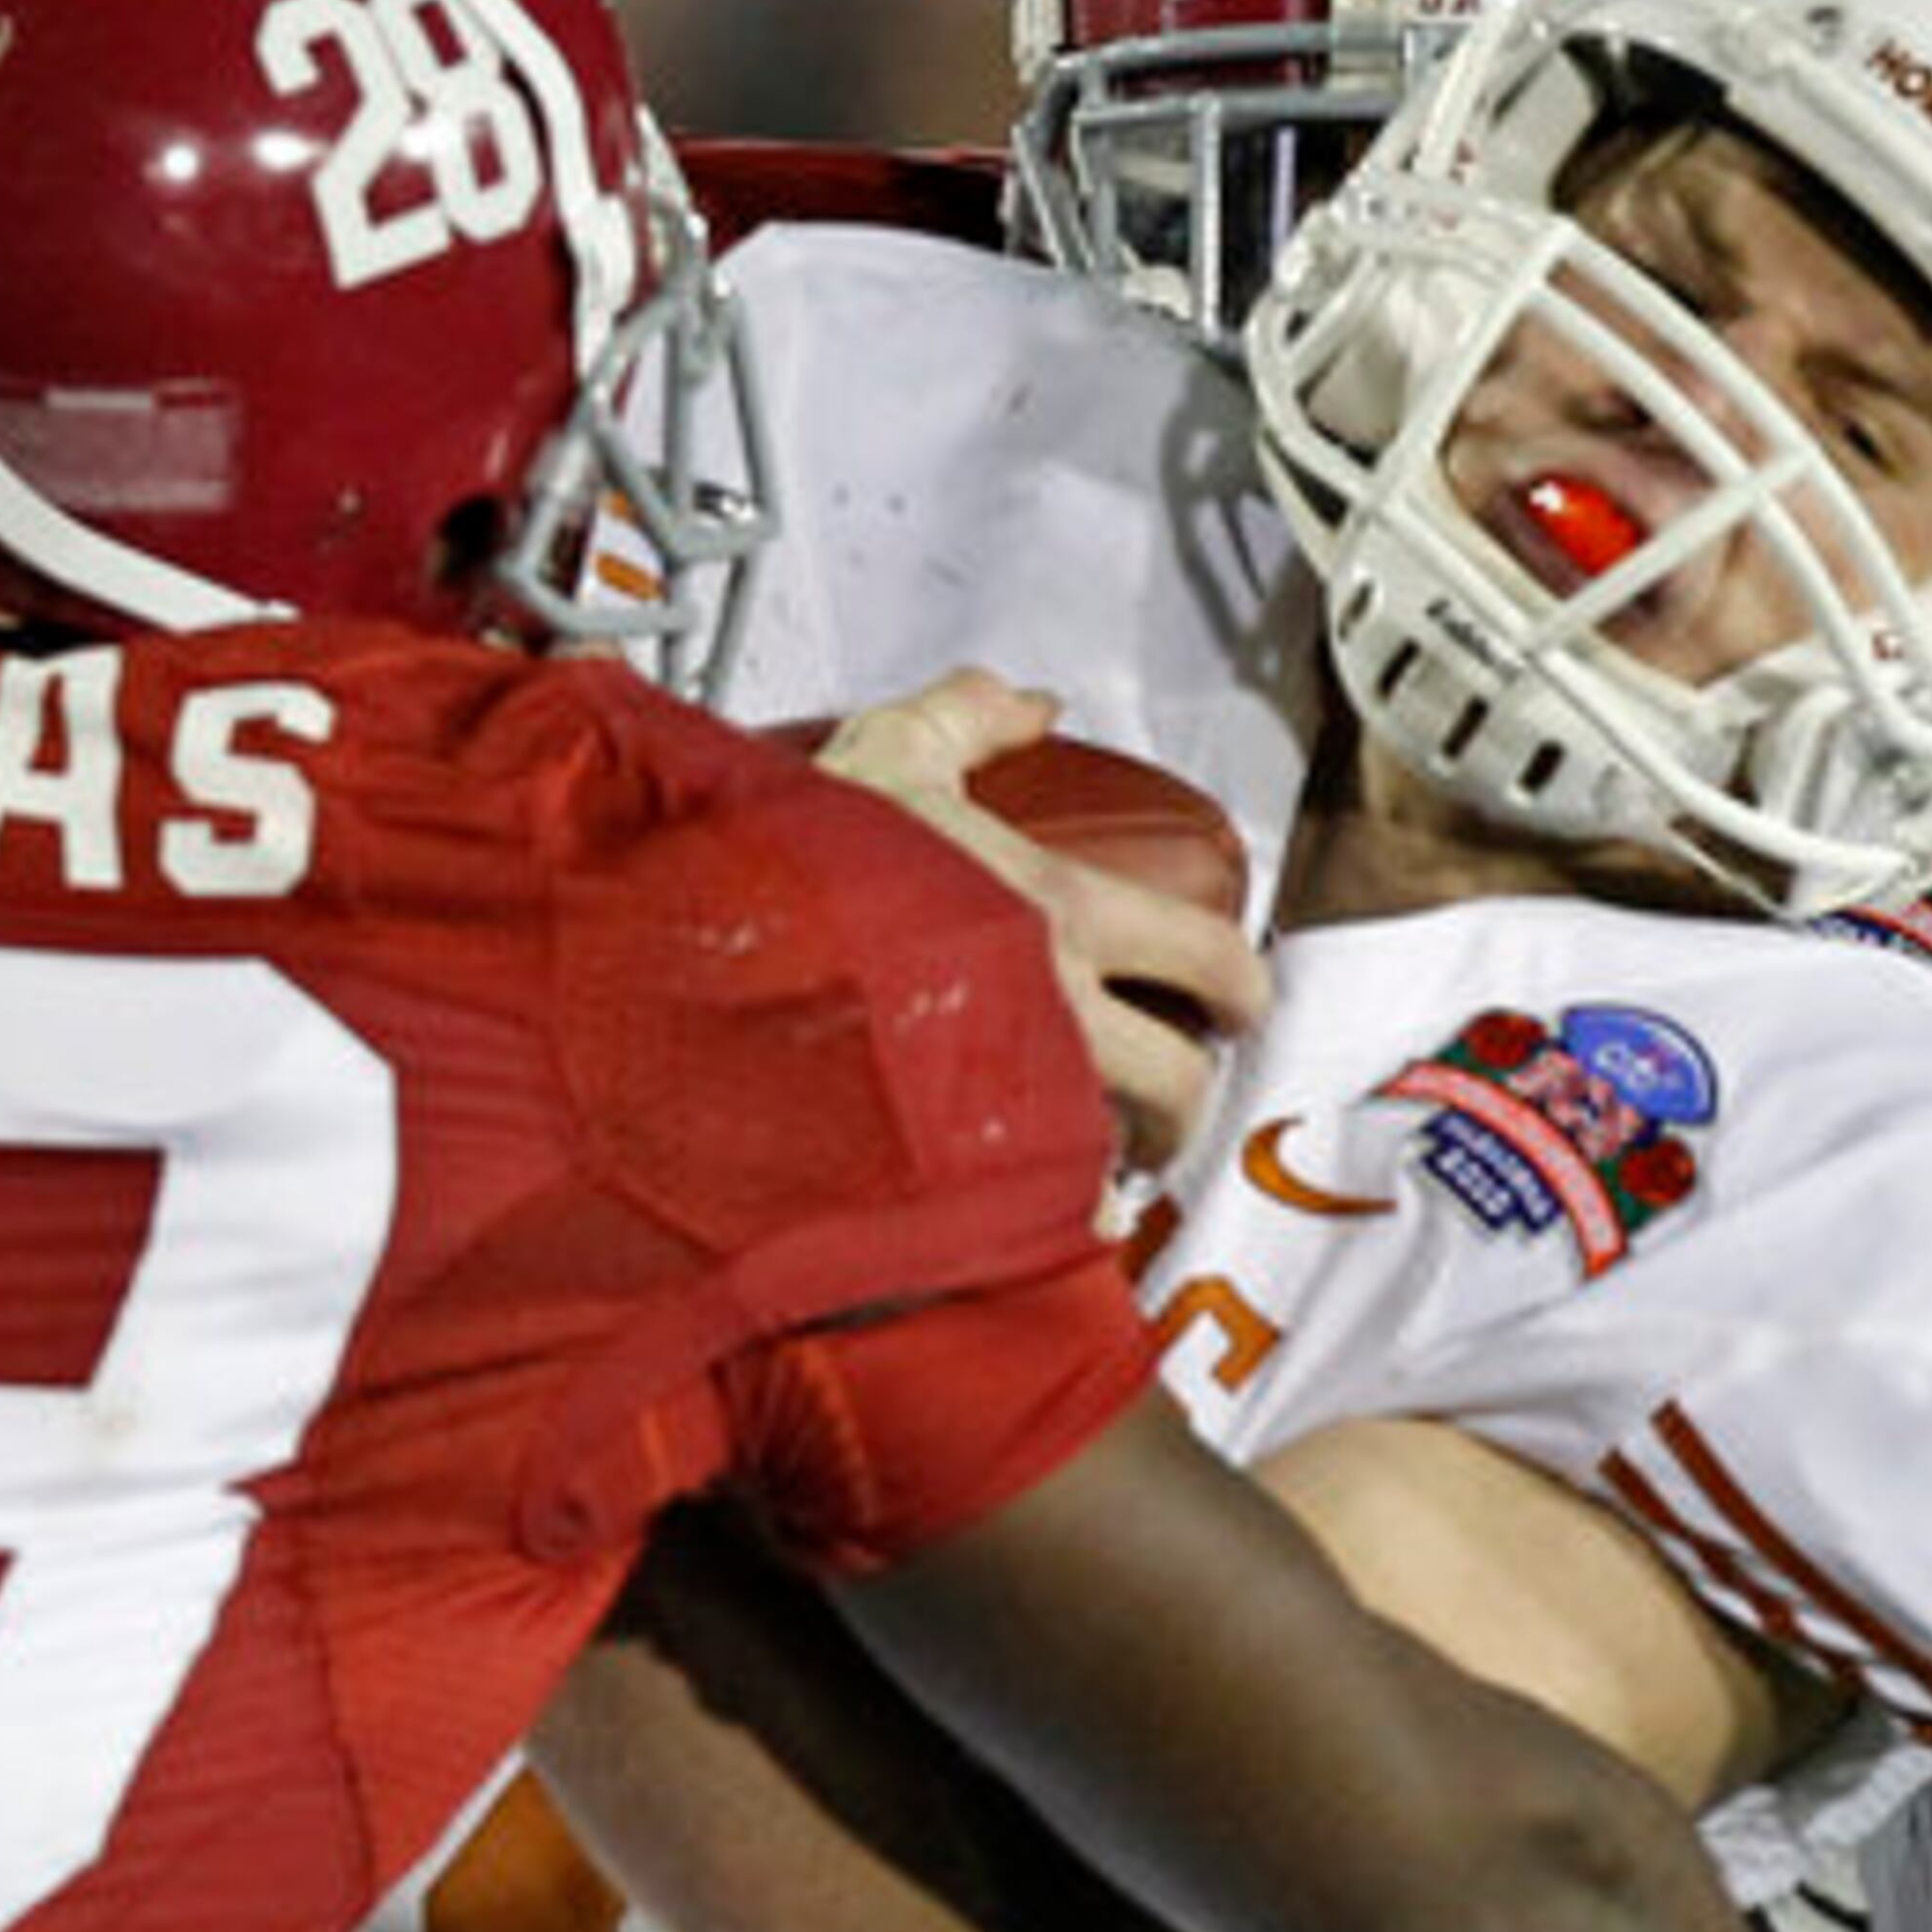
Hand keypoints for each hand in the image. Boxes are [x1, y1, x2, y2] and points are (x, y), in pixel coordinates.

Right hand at [817, 670, 1268, 1179]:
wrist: (690, 959)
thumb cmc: (788, 862)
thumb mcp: (884, 758)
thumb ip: (968, 719)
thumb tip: (1034, 705)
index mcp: (1055, 912)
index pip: (1208, 959)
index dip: (1242, 986)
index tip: (1237, 1002)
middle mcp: (1051, 1018)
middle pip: (1179, 1086)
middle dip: (1185, 1103)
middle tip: (1164, 1100)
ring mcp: (1002, 1110)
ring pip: (1111, 1162)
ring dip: (1112, 1163)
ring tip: (1084, 1158)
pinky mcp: (947, 1181)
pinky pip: (1031, 1225)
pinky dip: (1040, 1224)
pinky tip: (1019, 1215)